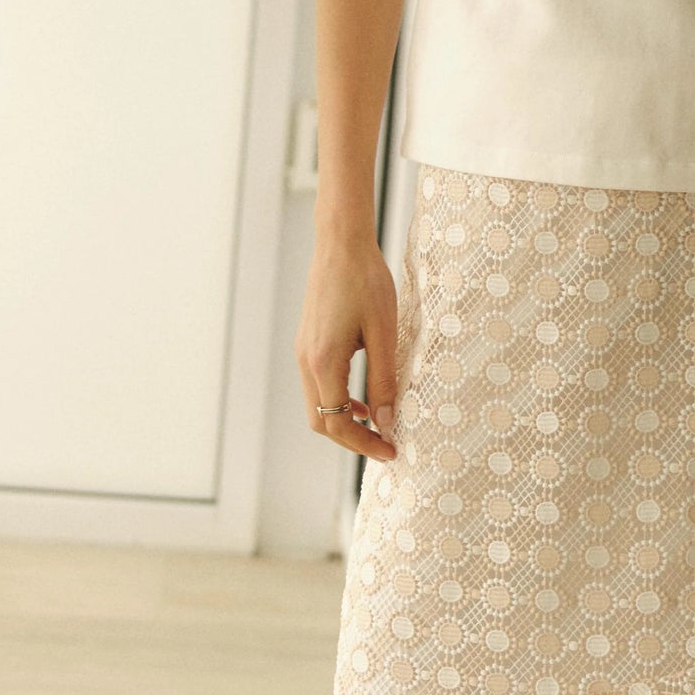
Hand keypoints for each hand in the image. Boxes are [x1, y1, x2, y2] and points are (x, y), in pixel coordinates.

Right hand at [297, 226, 398, 461]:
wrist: (341, 243)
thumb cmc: (366, 282)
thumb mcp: (384, 333)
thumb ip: (384, 380)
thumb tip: (385, 421)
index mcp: (323, 363)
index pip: (337, 424)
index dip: (364, 444)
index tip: (391, 451)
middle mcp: (306, 361)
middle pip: (321, 422)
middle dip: (352, 440)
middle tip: (385, 445)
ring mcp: (302, 352)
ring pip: (317, 406)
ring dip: (344, 422)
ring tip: (378, 427)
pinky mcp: (307, 343)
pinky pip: (317, 386)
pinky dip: (337, 402)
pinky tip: (363, 400)